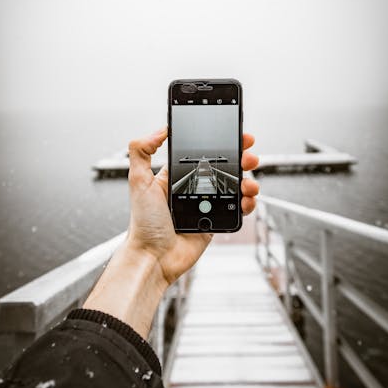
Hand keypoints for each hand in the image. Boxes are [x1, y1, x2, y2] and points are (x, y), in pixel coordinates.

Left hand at [126, 127, 258, 287]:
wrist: (154, 257)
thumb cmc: (143, 224)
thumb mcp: (138, 181)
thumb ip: (142, 151)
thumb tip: (159, 130)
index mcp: (177, 176)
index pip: (203, 153)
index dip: (220, 143)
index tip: (234, 135)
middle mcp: (193, 188)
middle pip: (224, 168)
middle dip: (241, 159)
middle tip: (249, 157)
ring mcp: (206, 205)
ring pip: (235, 187)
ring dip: (248, 181)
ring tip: (249, 183)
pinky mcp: (216, 221)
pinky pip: (237, 209)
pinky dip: (247, 203)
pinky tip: (246, 201)